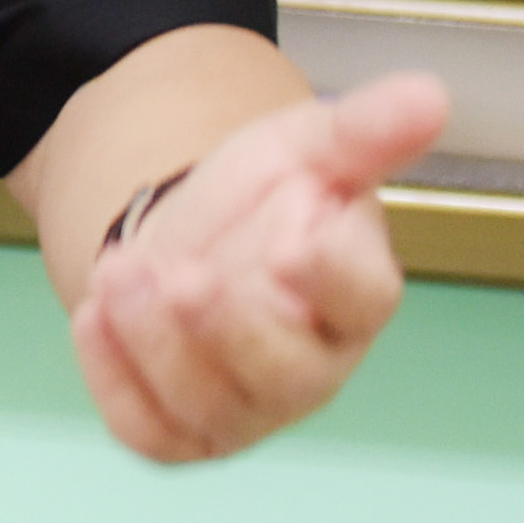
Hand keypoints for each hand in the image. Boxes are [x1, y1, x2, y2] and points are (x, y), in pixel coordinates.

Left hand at [70, 71, 448, 461]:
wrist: (186, 233)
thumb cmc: (263, 201)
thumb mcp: (306, 146)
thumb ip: (363, 128)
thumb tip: (430, 93)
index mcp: (354, 296)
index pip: (361, 297)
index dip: (332, 274)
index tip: (294, 237)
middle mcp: (311, 366)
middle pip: (286, 373)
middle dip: (229, 327)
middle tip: (183, 274)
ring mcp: (245, 406)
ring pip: (211, 407)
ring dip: (158, 346)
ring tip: (122, 275)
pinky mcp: (181, 428)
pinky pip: (149, 429)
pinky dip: (115, 380)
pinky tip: (92, 317)